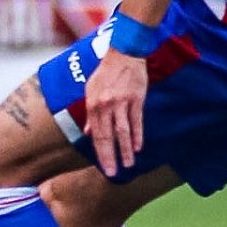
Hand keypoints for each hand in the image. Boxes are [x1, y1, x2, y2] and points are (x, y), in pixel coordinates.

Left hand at [85, 50, 147, 177]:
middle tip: (113, 173)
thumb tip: (87, 132)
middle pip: (108, 136)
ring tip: (129, 165)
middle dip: (110, 156)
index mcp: (93, 104)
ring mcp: (121, 102)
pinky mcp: (136, 99)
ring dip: (126, 150)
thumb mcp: (90, 90)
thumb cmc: (105, 72)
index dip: (99, 152)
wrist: (124, 53)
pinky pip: (137, 121)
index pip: (96, 134)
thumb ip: (89, 113)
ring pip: (123, 131)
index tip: (104, 167)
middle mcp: (106, 105)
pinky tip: (138, 147)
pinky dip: (138, 135)